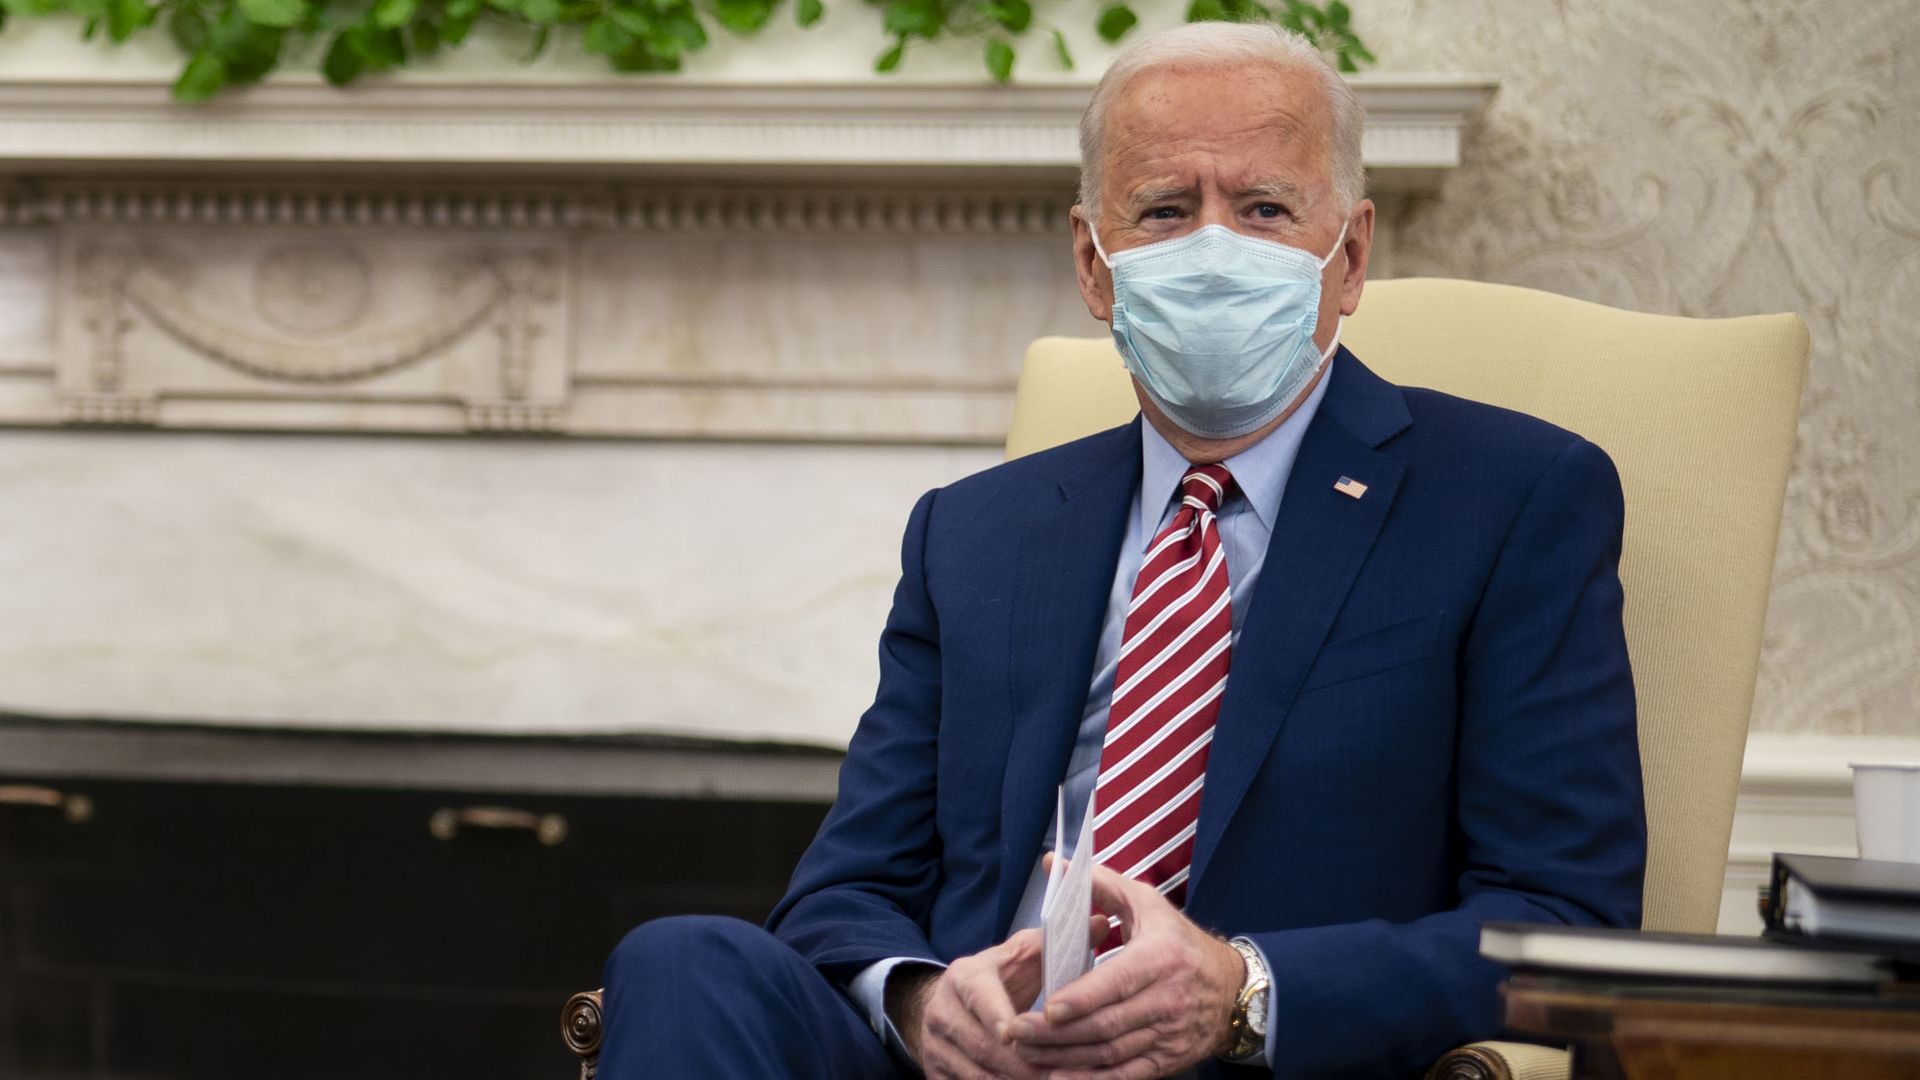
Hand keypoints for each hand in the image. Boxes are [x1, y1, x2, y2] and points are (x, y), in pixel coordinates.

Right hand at [896, 917, 1110, 1078]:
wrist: (950, 1006)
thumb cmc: (998, 979)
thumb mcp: (1019, 956)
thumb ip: (1055, 944)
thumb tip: (1101, 921)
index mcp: (965, 977)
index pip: (979, 997)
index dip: (995, 1016)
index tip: (1012, 1034)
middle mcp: (943, 1012)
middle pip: (982, 1046)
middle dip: (1021, 1064)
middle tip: (1054, 1073)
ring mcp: (936, 1046)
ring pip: (976, 1075)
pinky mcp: (935, 1072)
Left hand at [1005, 861, 1245, 1079]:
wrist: (1234, 989)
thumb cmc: (1181, 942)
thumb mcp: (1148, 905)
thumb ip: (1101, 885)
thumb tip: (1055, 865)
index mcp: (1161, 957)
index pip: (1117, 982)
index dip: (1083, 999)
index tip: (1049, 1008)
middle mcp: (1167, 999)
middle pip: (1106, 1024)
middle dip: (1058, 1034)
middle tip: (1017, 1033)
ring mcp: (1168, 1034)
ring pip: (1111, 1053)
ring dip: (1066, 1059)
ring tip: (1027, 1054)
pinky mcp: (1167, 1060)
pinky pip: (1126, 1076)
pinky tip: (1059, 1079)